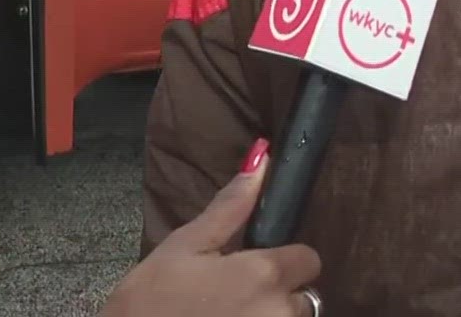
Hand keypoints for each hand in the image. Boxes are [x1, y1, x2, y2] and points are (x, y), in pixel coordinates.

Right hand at [101, 140, 321, 316]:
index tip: (252, 266)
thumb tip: (261, 159)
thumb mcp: (185, 246)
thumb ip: (230, 206)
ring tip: (226, 316)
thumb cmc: (151, 299)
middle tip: (232, 296)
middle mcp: (280, 313)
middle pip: (304, 297)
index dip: (284, 260)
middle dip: (277, 295)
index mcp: (264, 274)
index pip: (309, 259)